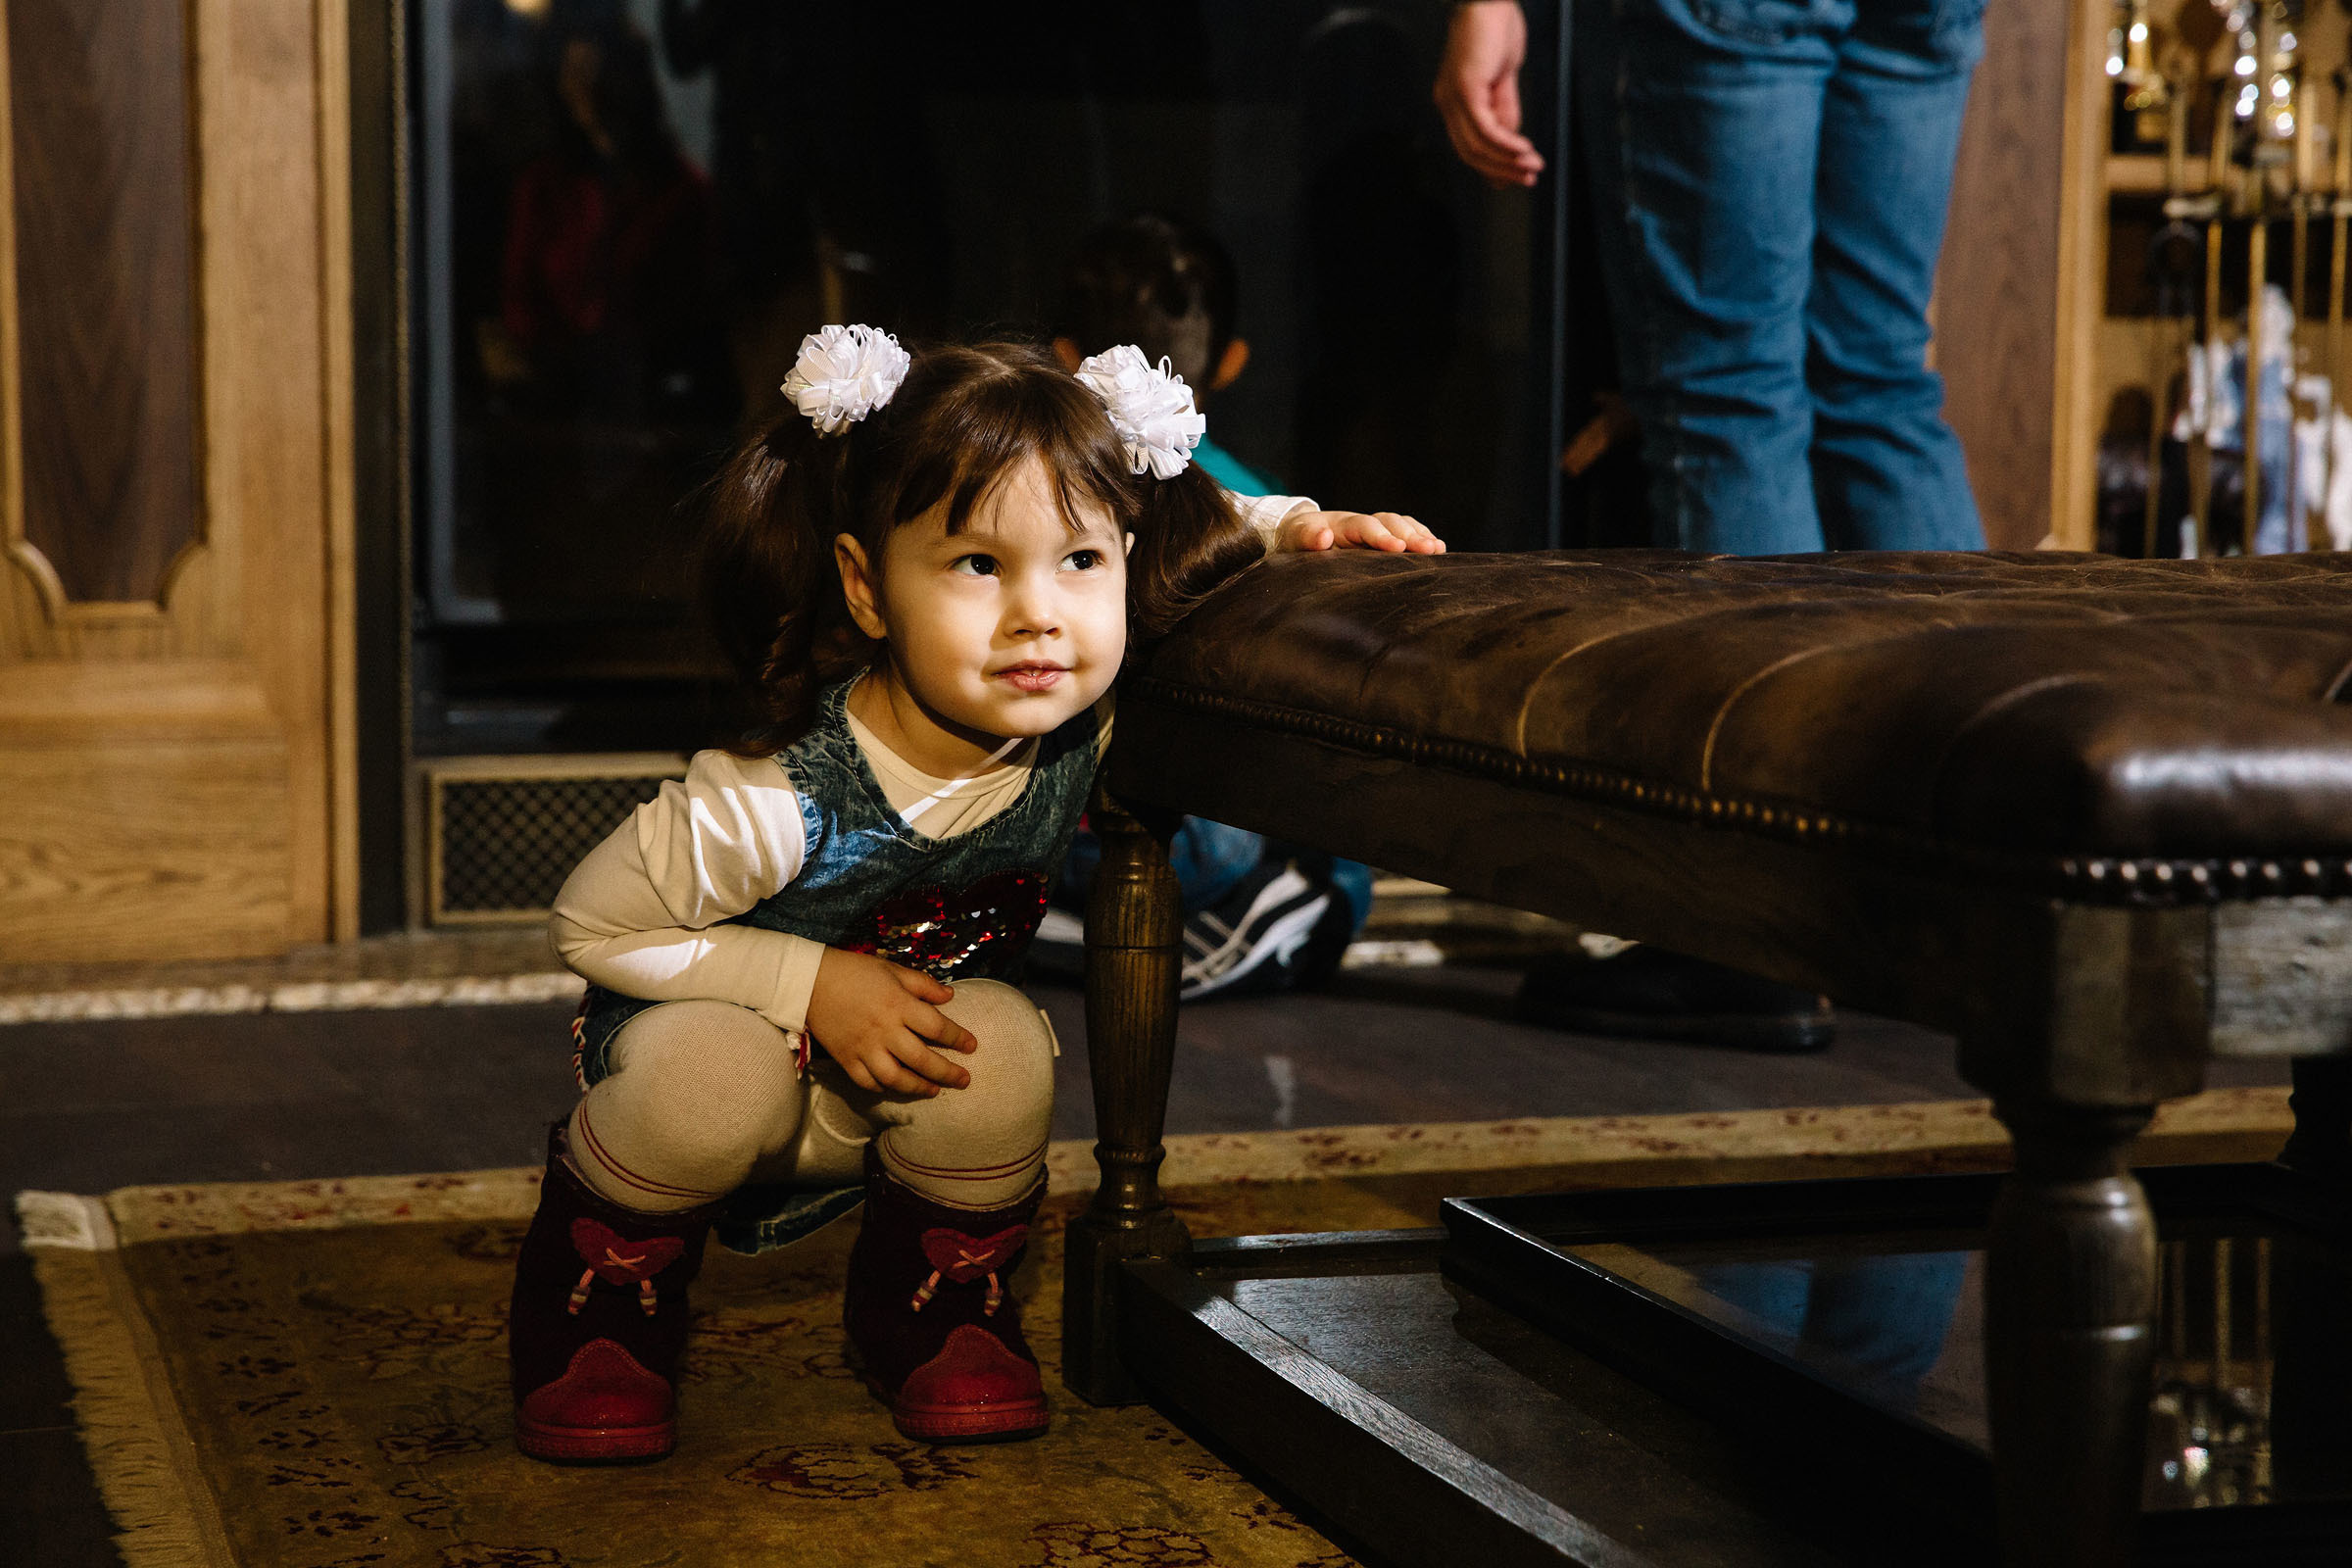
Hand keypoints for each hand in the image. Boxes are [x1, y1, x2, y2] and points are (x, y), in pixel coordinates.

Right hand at [804, 947, 978, 1096]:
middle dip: (947, 1073)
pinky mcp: (845, 1058)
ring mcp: (863, 1047)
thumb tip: (950, 996)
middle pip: (921, 1059)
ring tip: (933, 1091)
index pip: (936, 1026)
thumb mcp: (892, 969)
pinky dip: (883, 1088)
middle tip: (964, 1080)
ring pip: (895, 1077)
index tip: (972, 1046)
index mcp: (898, 1004)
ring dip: (918, 1087)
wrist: (809, 981)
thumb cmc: (855, 971)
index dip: (957, 1038)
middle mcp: (884, 1030)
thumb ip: (923, 984)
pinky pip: (867, 1081)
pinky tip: (896, 1087)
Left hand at [1274, 508, 1445, 554]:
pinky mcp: (1380, 535)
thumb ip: (1308, 538)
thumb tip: (1323, 536)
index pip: (1364, 526)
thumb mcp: (1296, 540)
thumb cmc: (1298, 542)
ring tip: (1437, 550)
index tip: (1398, 548)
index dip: (1381, 536)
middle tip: (1429, 550)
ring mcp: (1372, 527)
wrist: (1299, 534)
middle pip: (1389, 522)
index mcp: (1340, 524)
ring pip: (1400, 524)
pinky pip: (1404, 530)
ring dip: (1420, 535)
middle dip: (1410, 535)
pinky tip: (1438, 549)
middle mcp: (1360, 522)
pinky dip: (1421, 536)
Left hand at [1433, 1, 1542, 188]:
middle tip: (1528, 179)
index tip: (1516, 179)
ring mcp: (1452, 97)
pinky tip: (1524, 151)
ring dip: (1507, 161)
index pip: (1468, 147)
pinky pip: (1485, 129)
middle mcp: (1447, 103)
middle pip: (1470, 153)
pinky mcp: (1465, 88)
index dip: (1492, 167)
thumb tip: (1511, 146)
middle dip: (1501, 171)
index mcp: (1453, 102)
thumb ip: (1505, 111)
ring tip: (1532, 167)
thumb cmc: (1496, 31)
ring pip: (1477, 146)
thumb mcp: (1503, 80)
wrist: (1492, 0)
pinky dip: (1506, 144)